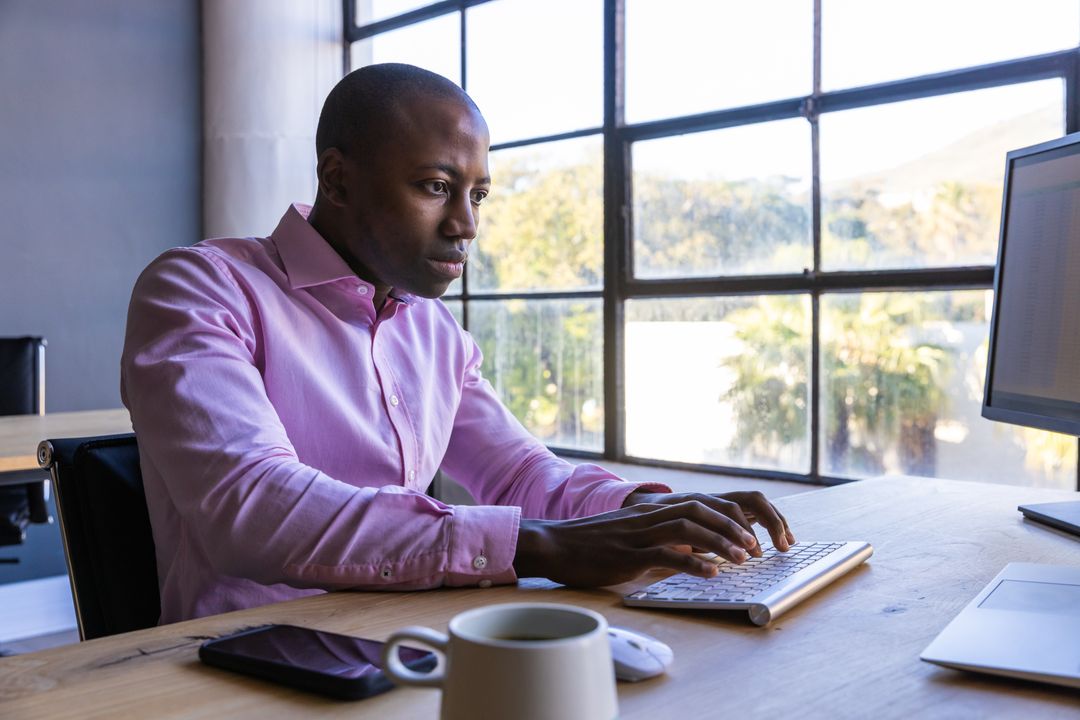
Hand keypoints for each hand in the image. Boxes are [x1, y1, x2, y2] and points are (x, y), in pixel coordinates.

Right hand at [512, 492, 793, 587]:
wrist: (555, 544)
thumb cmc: (591, 544)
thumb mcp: (631, 534)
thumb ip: (658, 538)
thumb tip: (689, 551)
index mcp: (652, 510)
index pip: (700, 504)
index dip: (729, 518)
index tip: (749, 537)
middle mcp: (649, 516)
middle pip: (701, 510)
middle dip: (732, 527)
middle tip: (754, 547)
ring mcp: (639, 533)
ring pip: (689, 529)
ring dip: (719, 543)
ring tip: (741, 559)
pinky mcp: (629, 553)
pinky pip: (666, 554)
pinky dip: (692, 563)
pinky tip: (710, 573)